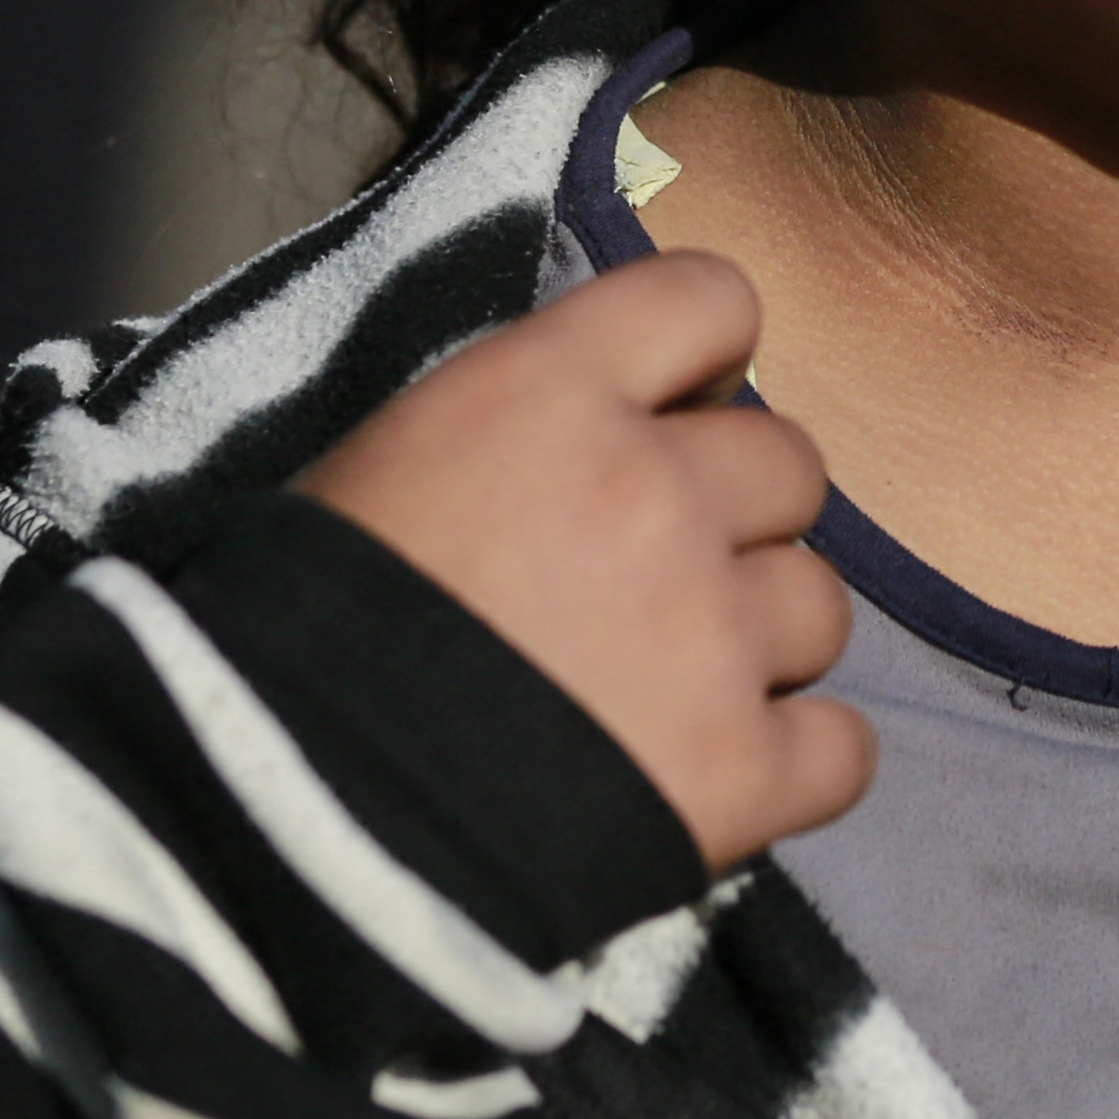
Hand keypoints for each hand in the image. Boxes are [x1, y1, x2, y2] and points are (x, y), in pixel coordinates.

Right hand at [299, 253, 871, 871]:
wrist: (276, 821)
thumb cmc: (288, 636)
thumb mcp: (376, 469)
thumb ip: (514, 430)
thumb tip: (591, 435)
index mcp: (549, 396)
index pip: (709, 297)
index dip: (707, 355)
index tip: (680, 405)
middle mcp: (654, 493)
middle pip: (788, 463)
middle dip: (735, 515)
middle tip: (655, 577)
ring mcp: (711, 635)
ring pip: (822, 603)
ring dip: (761, 640)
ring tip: (670, 689)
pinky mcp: (741, 771)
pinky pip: (843, 748)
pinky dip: (793, 763)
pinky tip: (720, 776)